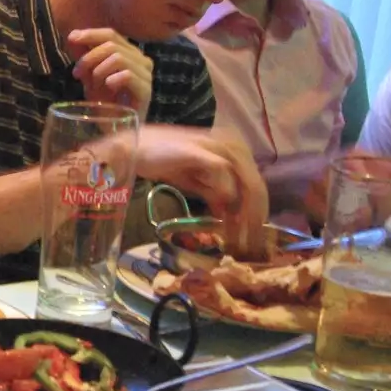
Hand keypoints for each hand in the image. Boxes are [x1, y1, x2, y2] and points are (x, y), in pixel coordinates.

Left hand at [67, 29, 152, 118]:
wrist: (113, 128)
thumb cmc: (104, 101)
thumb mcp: (89, 74)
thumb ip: (83, 55)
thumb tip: (72, 34)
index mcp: (129, 53)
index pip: (111, 34)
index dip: (91, 34)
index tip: (72, 38)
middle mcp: (141, 60)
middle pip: (112, 44)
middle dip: (89, 57)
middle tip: (77, 74)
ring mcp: (146, 75)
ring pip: (118, 58)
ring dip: (99, 71)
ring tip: (92, 86)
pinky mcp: (146, 90)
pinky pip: (128, 75)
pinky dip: (112, 79)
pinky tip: (107, 87)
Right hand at [136, 125, 269, 256]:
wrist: (134, 148)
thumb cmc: (163, 161)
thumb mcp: (195, 181)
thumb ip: (214, 194)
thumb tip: (230, 216)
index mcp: (235, 149)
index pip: (255, 185)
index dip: (256, 213)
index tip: (251, 238)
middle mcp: (233, 145)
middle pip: (256, 187)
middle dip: (253, 219)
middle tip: (247, 246)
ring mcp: (218, 146)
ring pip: (245, 184)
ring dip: (243, 214)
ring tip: (237, 238)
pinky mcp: (202, 152)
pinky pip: (223, 178)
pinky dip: (225, 198)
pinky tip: (220, 216)